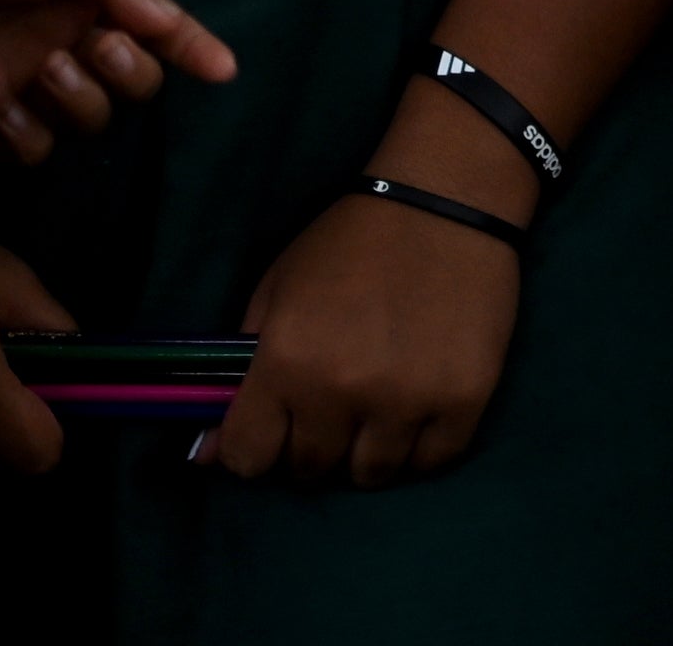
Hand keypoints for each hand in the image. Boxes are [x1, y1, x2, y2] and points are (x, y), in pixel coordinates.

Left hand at [0, 0, 235, 166]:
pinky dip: (21, 134)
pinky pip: (27, 151)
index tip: (223, 70)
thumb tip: (173, 24)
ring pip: (86, 121)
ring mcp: (20, 86)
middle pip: (130, 83)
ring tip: (36, 72)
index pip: (152, 28)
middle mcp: (59, 43)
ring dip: (75, 99)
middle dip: (127, 71)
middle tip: (93, 47)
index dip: (189, 47)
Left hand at [213, 183, 523, 488]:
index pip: (249, 459)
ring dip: (366, 452)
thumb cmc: (349, 241)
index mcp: (286, 362)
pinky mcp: (465, 398)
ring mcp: (408, 400)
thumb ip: (239, 375)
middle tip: (330, 414)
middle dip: (312, 448)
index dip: (255, 450)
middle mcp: (342, 391)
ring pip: (372, 475)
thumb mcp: (276, 292)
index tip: (273, 431)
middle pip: (312, 470)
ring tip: (376, 414)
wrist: (446, 198)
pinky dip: (420, 449)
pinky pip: (433, 462)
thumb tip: (207, 454)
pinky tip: (416, 414)